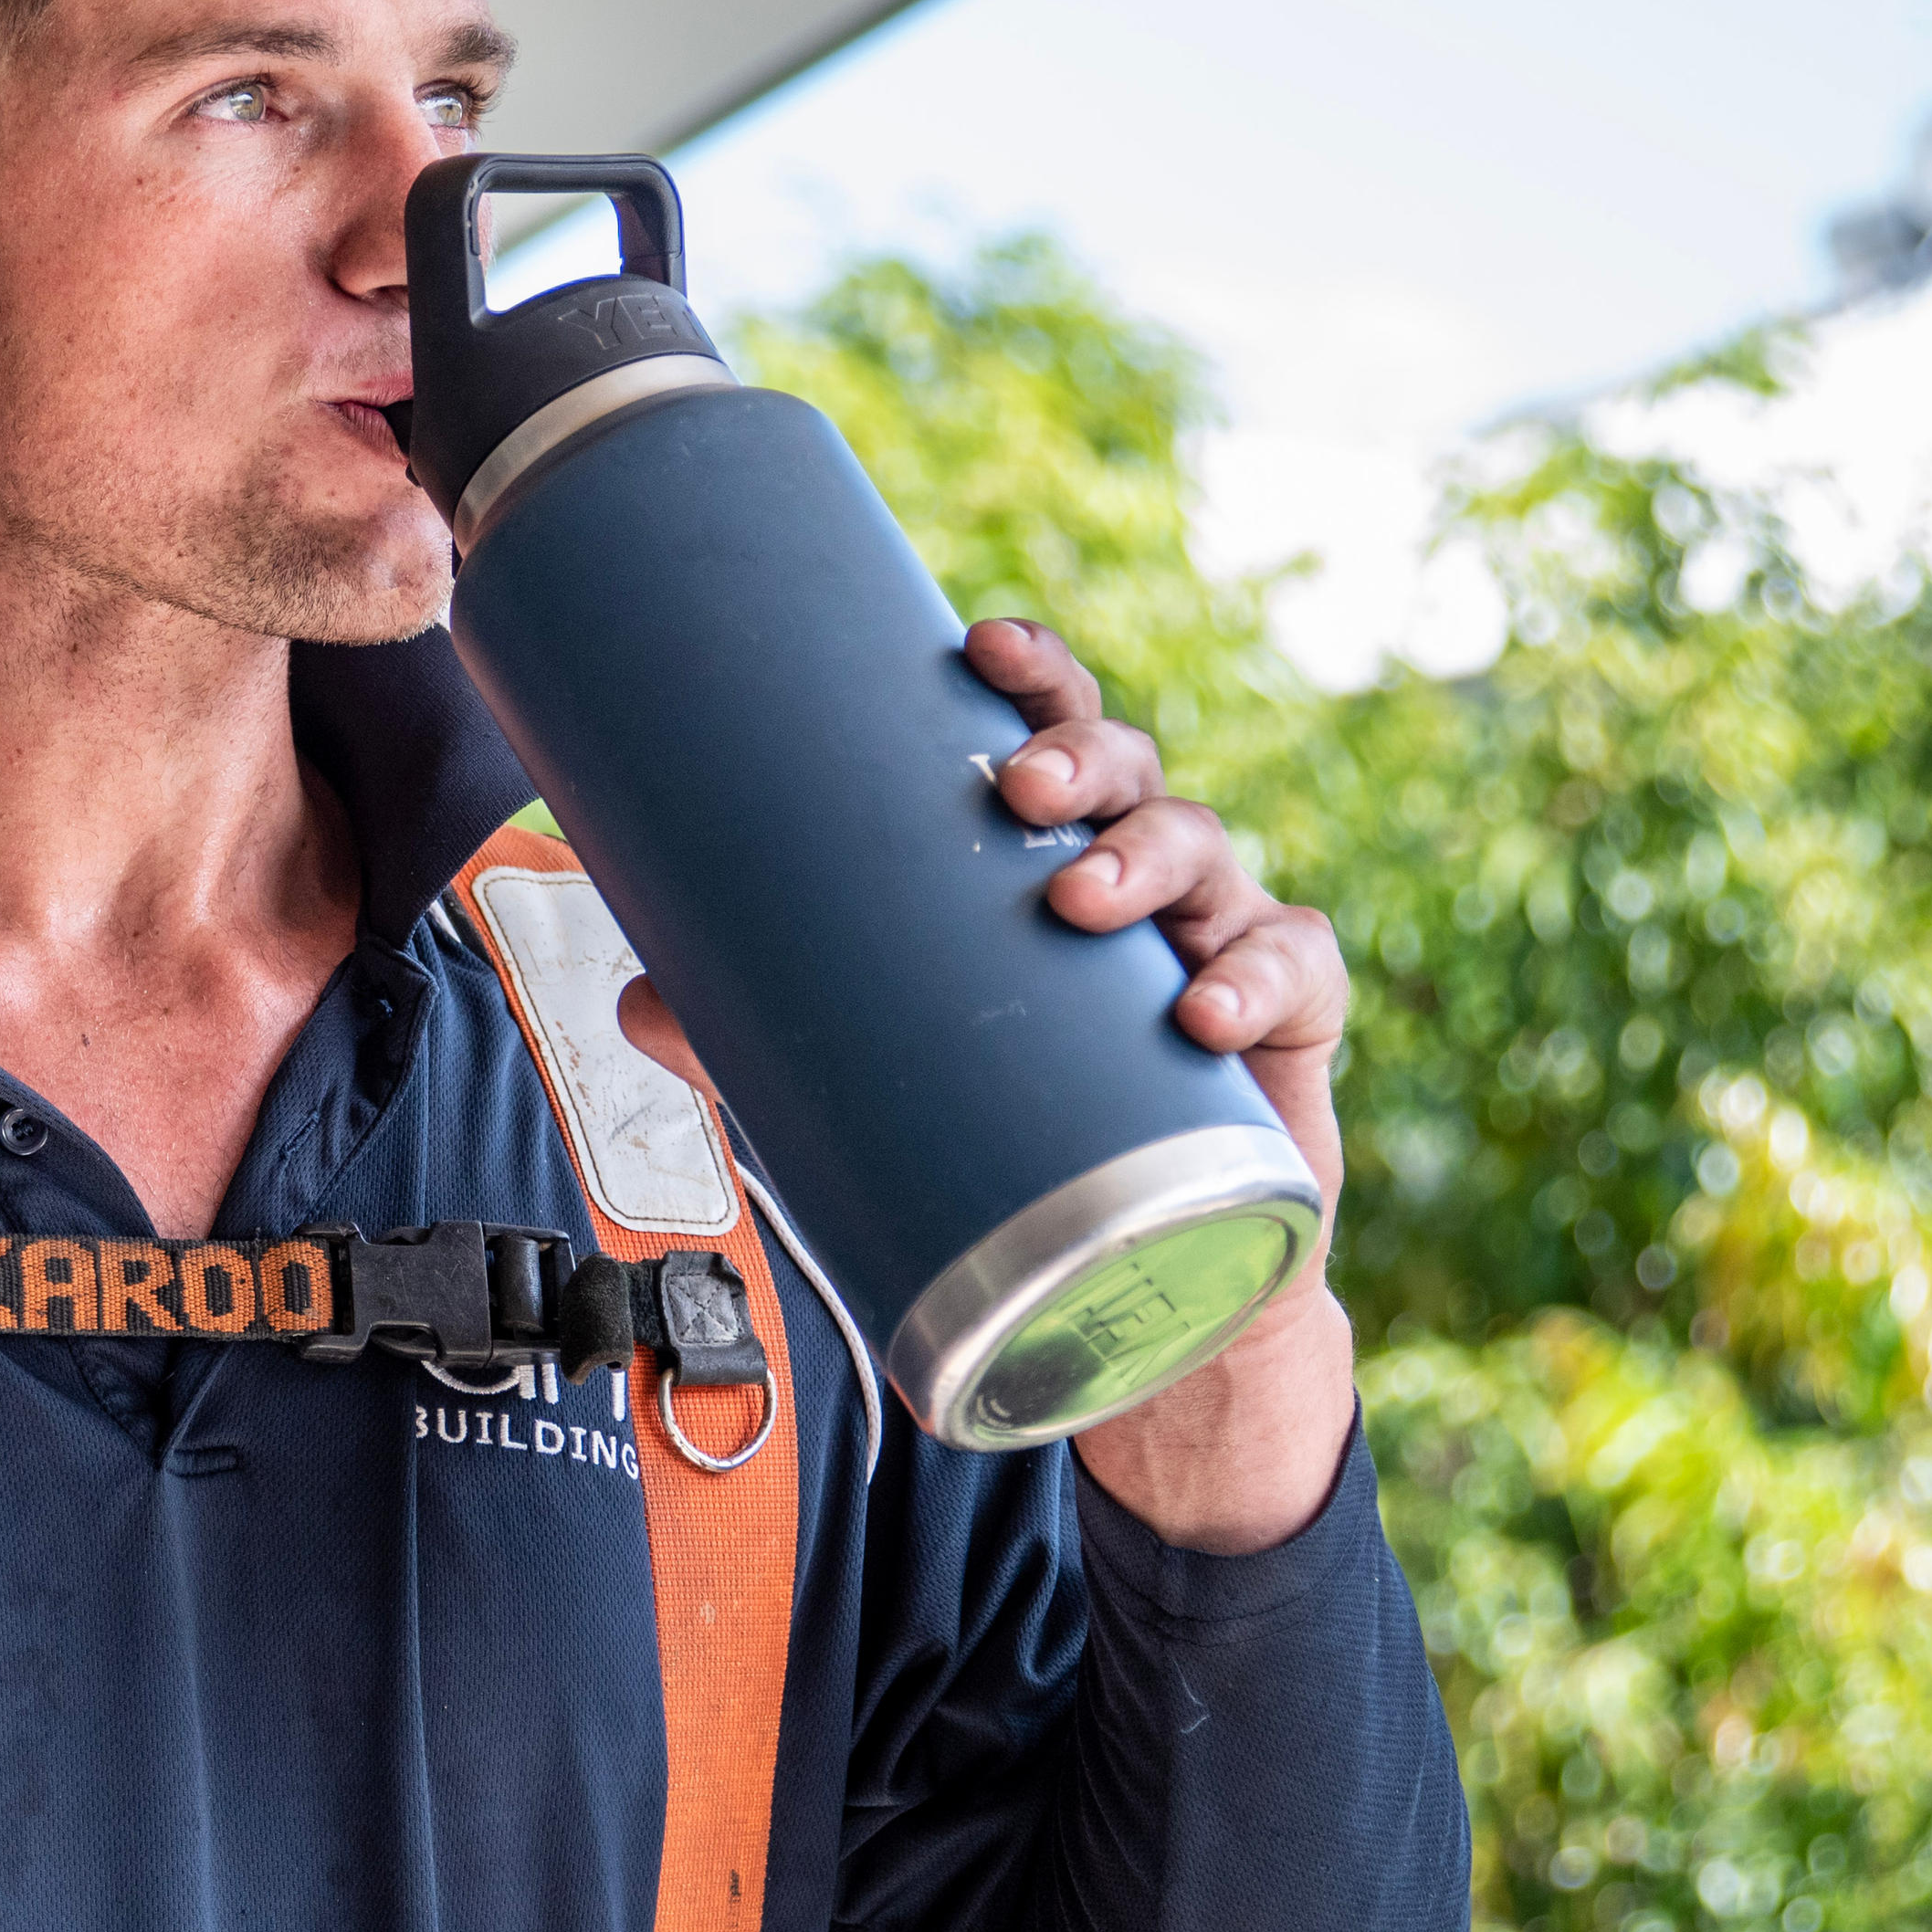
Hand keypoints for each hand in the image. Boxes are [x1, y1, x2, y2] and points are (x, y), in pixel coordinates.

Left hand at [619, 617, 1358, 1553]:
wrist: (1136, 1286)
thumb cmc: (1011, 1139)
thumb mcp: (885, 1082)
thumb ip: (766, 1044)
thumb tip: (636, 1001)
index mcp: (1056, 853)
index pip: (1054, 730)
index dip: (1033, 672)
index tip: (982, 644)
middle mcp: (1145, 876)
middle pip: (1133, 767)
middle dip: (1081, 755)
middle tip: (1020, 789)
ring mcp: (1222, 938)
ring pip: (1210, 848)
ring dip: (1148, 857)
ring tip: (1080, 897)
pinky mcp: (1290, 1027)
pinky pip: (1295, 969)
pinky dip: (1258, 979)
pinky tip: (1205, 1014)